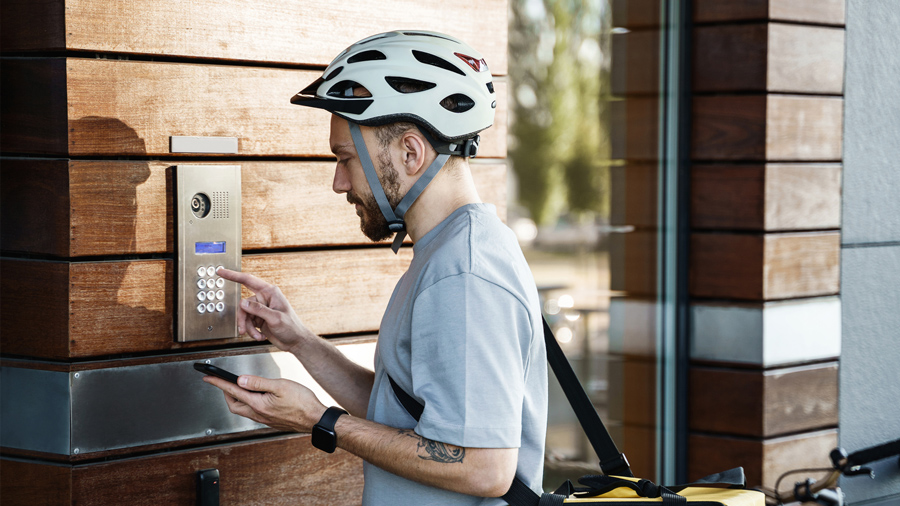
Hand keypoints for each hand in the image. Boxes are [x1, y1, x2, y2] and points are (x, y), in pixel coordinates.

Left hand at [202, 374, 327, 432]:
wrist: (314, 419)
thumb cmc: (302, 402)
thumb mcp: (280, 386)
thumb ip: (258, 382)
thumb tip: (241, 380)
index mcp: (258, 404)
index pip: (233, 391)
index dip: (219, 383)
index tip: (208, 377)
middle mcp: (259, 414)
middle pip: (234, 405)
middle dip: (225, 393)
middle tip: (222, 383)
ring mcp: (264, 419)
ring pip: (243, 410)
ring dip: (236, 399)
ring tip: (237, 389)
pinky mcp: (271, 421)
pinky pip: (253, 413)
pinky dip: (248, 404)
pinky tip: (255, 399)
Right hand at [216, 267, 312, 353]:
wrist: (295, 342)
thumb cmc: (292, 328)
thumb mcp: (275, 318)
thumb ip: (258, 310)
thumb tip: (243, 302)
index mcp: (270, 292)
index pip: (248, 280)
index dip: (233, 275)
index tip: (221, 271)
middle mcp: (264, 299)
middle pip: (243, 304)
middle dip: (242, 319)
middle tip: (242, 329)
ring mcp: (261, 309)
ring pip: (244, 316)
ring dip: (248, 328)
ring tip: (256, 335)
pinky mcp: (259, 319)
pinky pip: (247, 323)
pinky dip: (251, 331)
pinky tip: (260, 336)